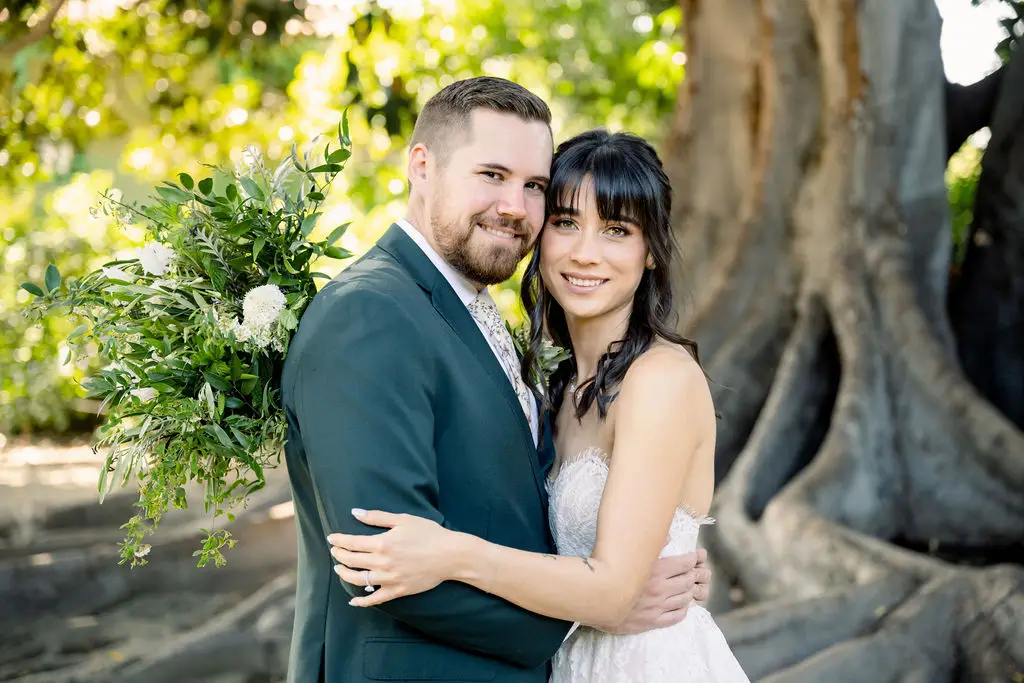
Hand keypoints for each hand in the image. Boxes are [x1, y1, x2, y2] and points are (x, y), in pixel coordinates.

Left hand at [327, 509, 454, 606]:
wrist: (450, 555)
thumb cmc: (429, 533)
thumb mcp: (403, 520)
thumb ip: (377, 517)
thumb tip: (355, 512)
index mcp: (382, 543)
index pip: (352, 543)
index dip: (339, 541)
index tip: (331, 539)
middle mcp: (382, 562)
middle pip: (352, 561)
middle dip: (339, 555)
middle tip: (334, 551)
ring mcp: (389, 579)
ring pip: (358, 580)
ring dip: (345, 574)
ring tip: (339, 569)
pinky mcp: (397, 590)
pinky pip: (375, 599)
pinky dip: (361, 601)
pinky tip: (353, 600)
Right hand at [602, 549, 710, 634]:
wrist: (594, 599)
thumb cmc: (607, 570)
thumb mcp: (628, 552)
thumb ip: (650, 544)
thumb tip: (667, 535)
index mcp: (656, 569)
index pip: (685, 563)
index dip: (695, 558)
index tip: (699, 555)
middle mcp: (661, 588)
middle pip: (688, 581)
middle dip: (696, 574)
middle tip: (698, 571)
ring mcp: (657, 606)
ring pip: (685, 598)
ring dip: (690, 591)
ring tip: (690, 587)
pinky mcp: (652, 621)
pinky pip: (676, 617)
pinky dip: (683, 610)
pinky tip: (682, 605)